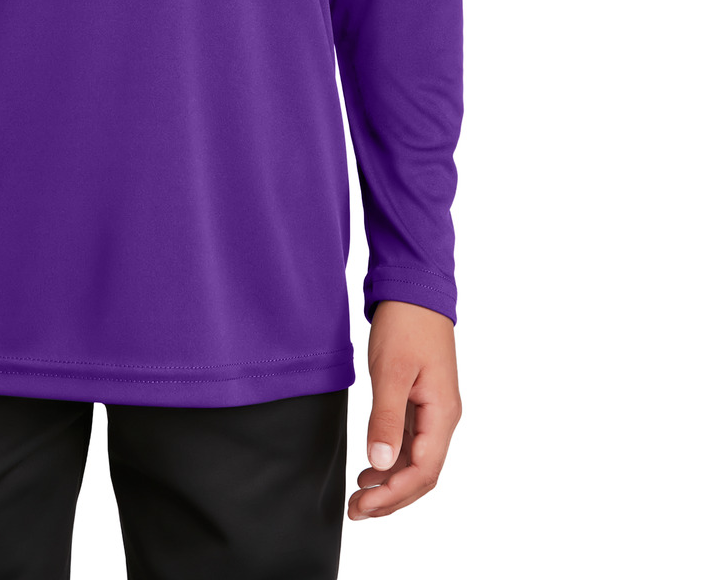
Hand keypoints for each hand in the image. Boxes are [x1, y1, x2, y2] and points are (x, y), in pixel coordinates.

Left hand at [347, 299, 461, 520]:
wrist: (415, 288)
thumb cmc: (406, 323)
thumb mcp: (390, 370)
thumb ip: (386, 418)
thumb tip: (381, 462)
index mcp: (442, 413)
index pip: (423, 470)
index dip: (394, 494)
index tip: (364, 504)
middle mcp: (443, 417)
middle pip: (423, 474)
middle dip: (392, 498)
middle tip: (357, 510)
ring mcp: (433, 410)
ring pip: (417, 461)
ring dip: (391, 483)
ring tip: (360, 497)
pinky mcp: (422, 401)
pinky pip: (411, 443)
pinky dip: (392, 461)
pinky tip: (372, 468)